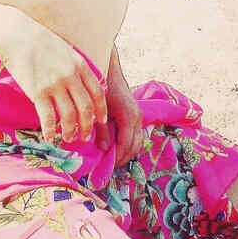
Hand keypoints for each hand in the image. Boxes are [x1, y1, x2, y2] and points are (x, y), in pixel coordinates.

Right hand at [0, 12, 107, 143]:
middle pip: (86, 108)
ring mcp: (55, 85)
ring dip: (70, 131)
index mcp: (80, 65)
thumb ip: (76, 65)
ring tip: (68, 138)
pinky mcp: (38, 92)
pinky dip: (51, 130)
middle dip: (87, 126)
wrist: (16, 34)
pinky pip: (48, 117)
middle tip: (85, 137)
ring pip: (69, 116)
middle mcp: (71, 77)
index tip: (100, 121)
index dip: (101, 110)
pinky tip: (50, 137)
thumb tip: (84, 82)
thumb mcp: (66, 49)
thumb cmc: (39, 40)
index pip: (97, 93)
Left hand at [105, 49, 142, 163]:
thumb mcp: (99, 110)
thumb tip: (104, 149)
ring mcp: (139, 117)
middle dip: (122, 158)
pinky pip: (136, 136)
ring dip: (126, 153)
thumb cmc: (102, 88)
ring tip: (111, 159)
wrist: (110, 71)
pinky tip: (115, 147)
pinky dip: (128, 145)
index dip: (116, 158)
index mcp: (129, 117)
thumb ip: (102, 130)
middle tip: (107, 167)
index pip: (126, 145)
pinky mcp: (136, 115)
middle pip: (134, 147)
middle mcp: (138, 118)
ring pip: (137, 143)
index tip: (104, 168)